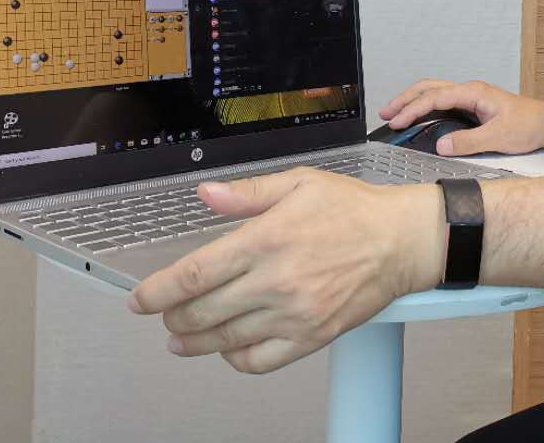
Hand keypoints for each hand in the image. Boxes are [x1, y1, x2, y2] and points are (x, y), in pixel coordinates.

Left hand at [127, 169, 443, 373]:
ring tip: (182, 338)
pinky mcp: (312, 336)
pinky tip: (229, 347)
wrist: (402, 241)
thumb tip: (205, 194)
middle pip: (202, 312)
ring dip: (194, 342)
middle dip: (173, 317)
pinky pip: (260, 360)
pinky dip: (235, 359)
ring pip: (225, 340)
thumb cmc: (354, 209)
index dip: (159, 291)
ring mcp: (294, 313)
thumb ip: (248, 193)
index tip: (141, 299)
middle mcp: (276, 280)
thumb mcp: (299, 182)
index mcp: (267, 239)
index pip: (195, 274)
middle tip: (164, 314)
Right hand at [378, 78, 543, 156]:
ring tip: (394, 113)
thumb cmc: (530, 125)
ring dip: (413, 101)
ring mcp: (470, 97)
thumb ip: (469, 141)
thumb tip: (441, 144)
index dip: (413, 109)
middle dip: (405, 99)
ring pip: (434, 92)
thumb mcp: (499, 137)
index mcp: (474, 92)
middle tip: (385, 113)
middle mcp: (470, 91)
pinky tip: (417, 118)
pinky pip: (442, 102)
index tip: (397, 121)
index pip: (435, 97)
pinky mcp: (472, 107)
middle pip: (429, 88)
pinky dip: (424, 107)